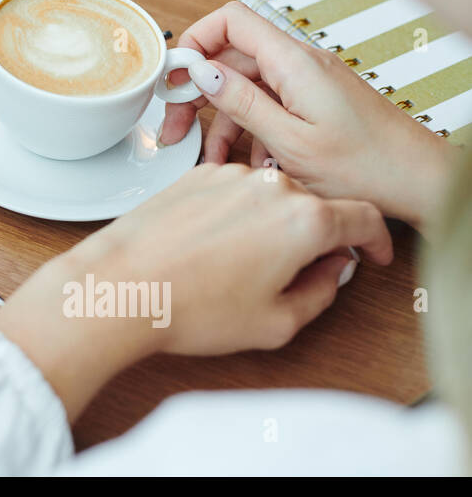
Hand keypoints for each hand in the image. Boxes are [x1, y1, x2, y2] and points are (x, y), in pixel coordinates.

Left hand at [0, 163, 391, 419]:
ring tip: (243, 268)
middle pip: (315, 204)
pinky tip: (213, 250)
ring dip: (272, 224)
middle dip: (317, 238)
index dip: (375, 240)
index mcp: (304, 218)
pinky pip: (232, 192)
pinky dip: (236, 215)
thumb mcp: (277, 322)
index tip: (372, 254)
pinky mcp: (193, 175)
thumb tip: (330, 271)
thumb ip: (321, 292)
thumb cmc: (192, 308)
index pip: (363, 218)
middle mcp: (269, 185)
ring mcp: (228, 174)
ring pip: (271, 196)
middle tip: (303, 274)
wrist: (120, 287)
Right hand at [157, 1, 454, 229]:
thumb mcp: (291, 142)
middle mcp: (300, 65)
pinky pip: (269, 106)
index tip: (171, 76)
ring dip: (221, 123)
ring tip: (209, 159)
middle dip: (196, 93)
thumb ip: (243, 103)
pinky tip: (250, 163)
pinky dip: (250, 132)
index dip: (194, 42)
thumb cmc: (370, 168)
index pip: (231, 22)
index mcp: (294, 64)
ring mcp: (308, 84)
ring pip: (245, 89)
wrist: (421, 184)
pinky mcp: (314, 103)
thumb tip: (202, 73)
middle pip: (230, 60)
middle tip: (174, 128)